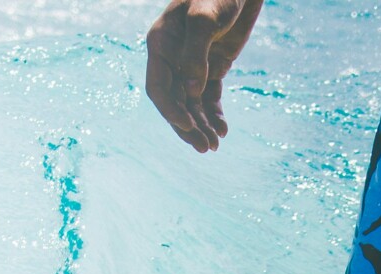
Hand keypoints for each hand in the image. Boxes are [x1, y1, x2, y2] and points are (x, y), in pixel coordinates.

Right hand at [146, 0, 265, 152]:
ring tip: (214, 146)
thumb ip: (196, 54)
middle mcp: (173, 58)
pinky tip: (223, 130)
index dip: (170, 110)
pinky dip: (215, 114)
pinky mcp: (213, 67)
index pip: (158, 87)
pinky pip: (210, 97)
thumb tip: (192, 91)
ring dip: (201, 126)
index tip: (188, 125)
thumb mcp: (205, 18)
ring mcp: (192, 64)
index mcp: (161, 45)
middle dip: (188, 127)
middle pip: (174, 102)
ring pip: (192, 104)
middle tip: (204, 148)